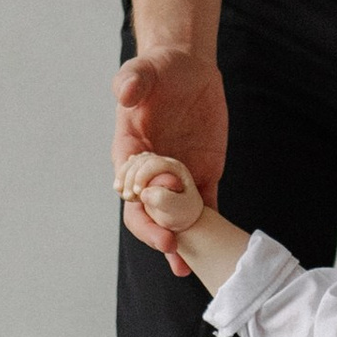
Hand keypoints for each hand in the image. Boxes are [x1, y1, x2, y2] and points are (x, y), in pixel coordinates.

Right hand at [114, 49, 226, 271]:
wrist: (187, 69)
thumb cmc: (159, 69)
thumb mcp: (144, 69)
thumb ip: (133, 80)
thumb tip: (124, 93)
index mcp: (130, 151)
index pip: (129, 186)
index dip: (138, 206)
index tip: (150, 217)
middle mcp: (150, 170)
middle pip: (146, 210)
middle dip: (155, 231)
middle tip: (171, 246)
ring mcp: (176, 176)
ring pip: (173, 216)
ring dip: (178, 241)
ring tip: (184, 267)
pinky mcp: (201, 175)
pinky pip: (202, 206)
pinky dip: (206, 228)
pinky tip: (212, 250)